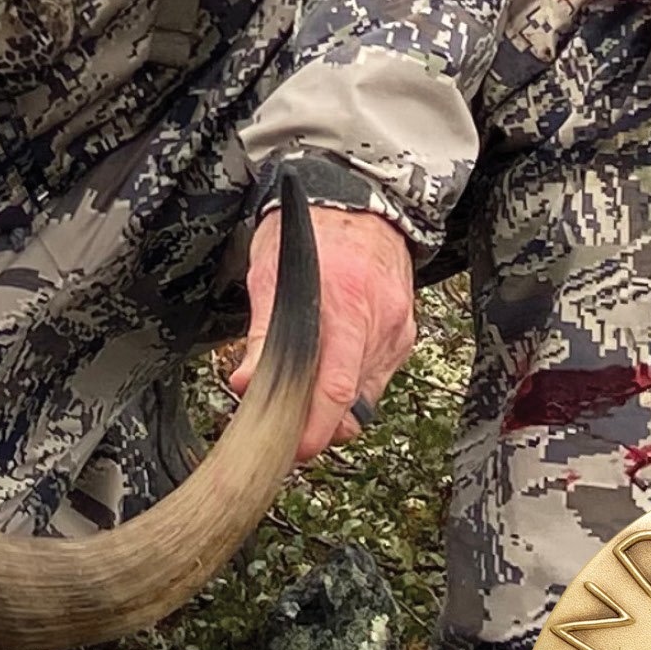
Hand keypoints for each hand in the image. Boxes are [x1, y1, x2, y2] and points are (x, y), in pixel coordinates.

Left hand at [227, 201, 415, 464]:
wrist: (356, 201)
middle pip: (355, 399)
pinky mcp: (404, 334)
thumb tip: (246, 384)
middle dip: (324, 426)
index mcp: (344, 302)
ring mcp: (397, 328)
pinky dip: (354, 386)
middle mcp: (378, 320)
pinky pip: (378, 376)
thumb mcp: (269, 274)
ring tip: (306, 404)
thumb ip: (262, 335)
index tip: (294, 448)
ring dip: (337, 409)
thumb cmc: (307, 233)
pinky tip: (331, 378)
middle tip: (293, 437)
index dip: (316, 426)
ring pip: (368, 393)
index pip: (336, 385)